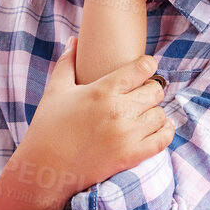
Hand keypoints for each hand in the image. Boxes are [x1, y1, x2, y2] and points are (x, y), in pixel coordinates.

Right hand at [16, 35, 172, 199]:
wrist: (45, 169)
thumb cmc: (48, 128)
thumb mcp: (55, 91)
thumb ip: (67, 62)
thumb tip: (74, 40)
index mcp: (102, 90)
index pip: (143, 68)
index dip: (147, 66)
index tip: (143, 70)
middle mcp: (118, 110)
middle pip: (156, 91)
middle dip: (150, 90)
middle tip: (140, 95)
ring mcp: (127, 135)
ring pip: (161, 114)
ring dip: (154, 113)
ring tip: (143, 114)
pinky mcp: (131, 156)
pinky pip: (163, 139)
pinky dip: (164, 132)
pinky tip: (156, 129)